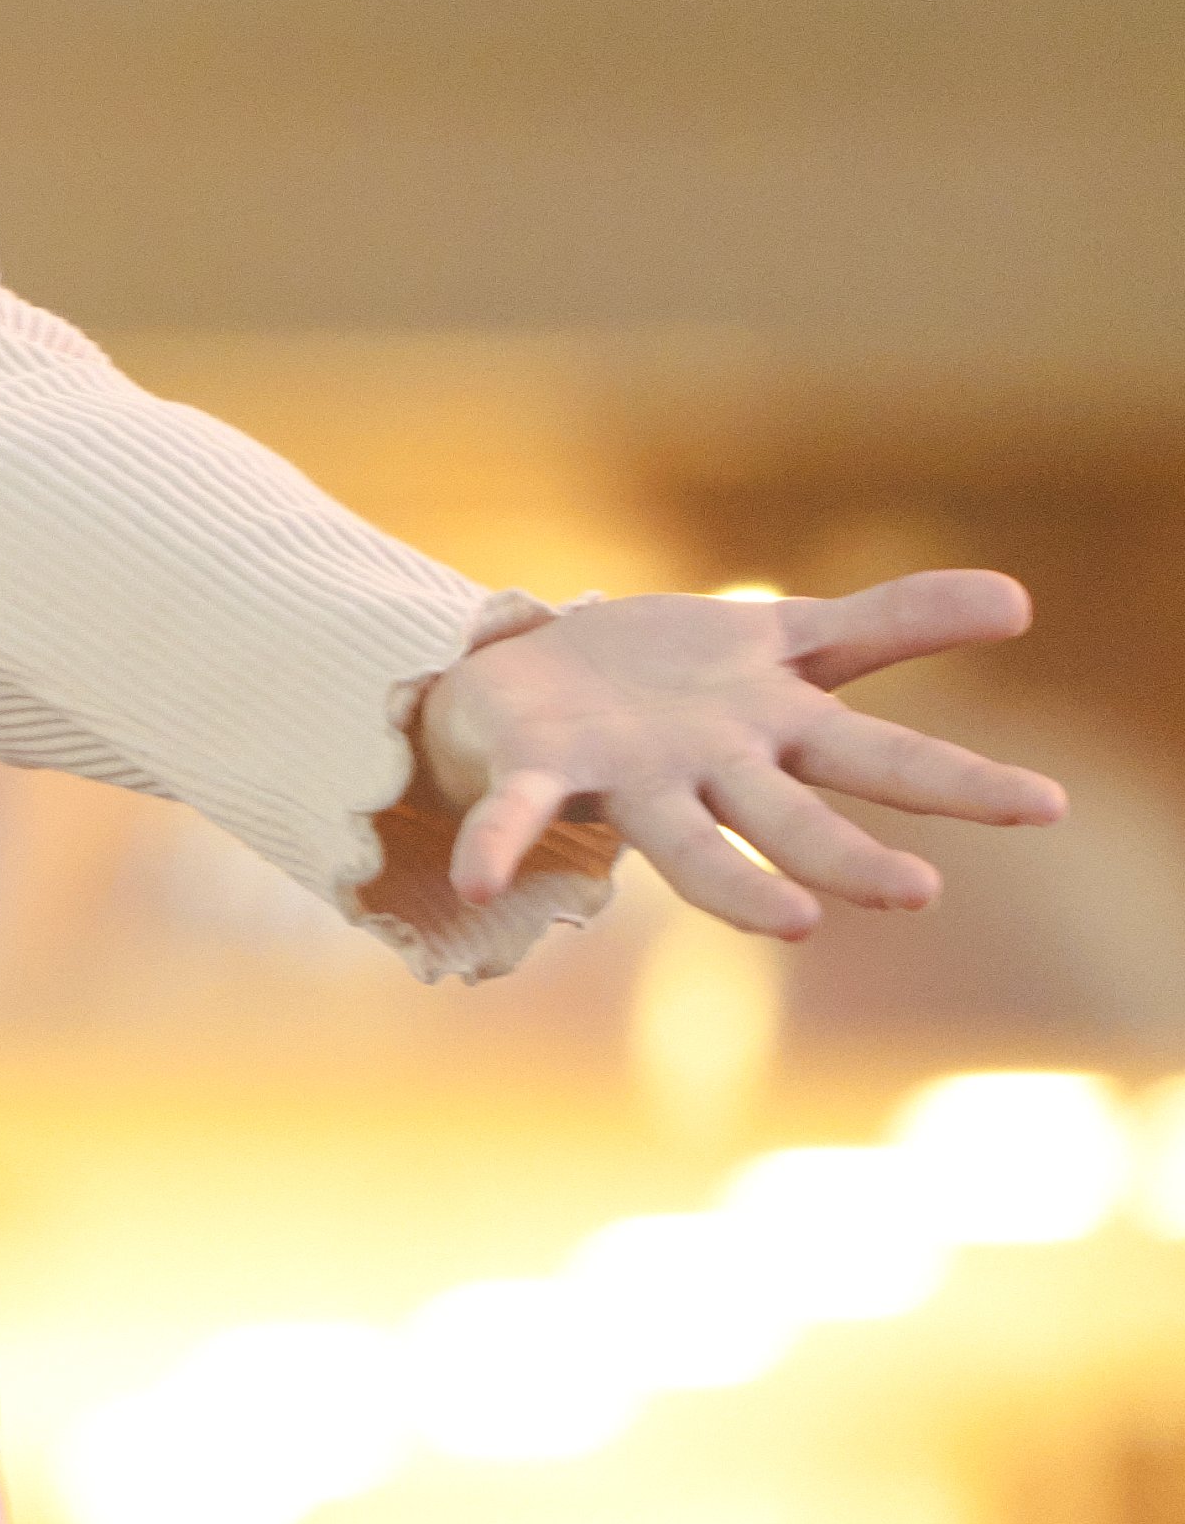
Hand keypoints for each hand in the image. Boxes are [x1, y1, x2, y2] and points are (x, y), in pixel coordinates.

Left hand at [416, 571, 1063, 937]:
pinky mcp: (532, 769)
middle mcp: (706, 772)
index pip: (881, 755)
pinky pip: (516, 810)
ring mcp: (623, 778)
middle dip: (849, 855)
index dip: (959, 780)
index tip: (1045, 803)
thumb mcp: (785, 639)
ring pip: (682, 838)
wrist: (526, 681)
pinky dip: (498, 844)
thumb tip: (1020, 600)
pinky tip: (479, 879)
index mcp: (772, 733)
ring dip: (730, 885)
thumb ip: (891, 625)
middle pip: (790, 815)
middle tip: (917, 891)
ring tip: (792, 923)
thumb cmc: (667, 677)